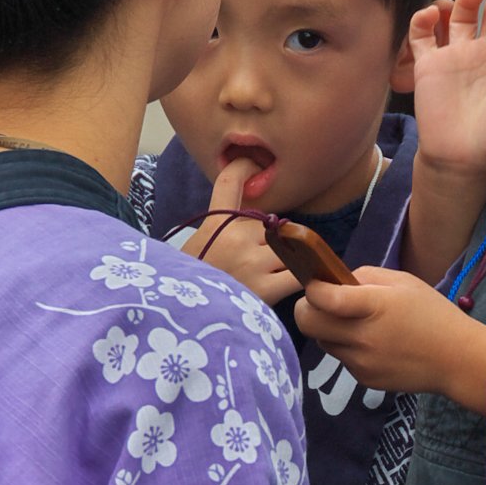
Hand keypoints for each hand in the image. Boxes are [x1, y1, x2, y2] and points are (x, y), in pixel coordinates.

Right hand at [180, 157, 299, 305]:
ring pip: (291, 248)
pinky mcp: (264, 289)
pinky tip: (297, 289)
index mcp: (214, 224)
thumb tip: (252, 220)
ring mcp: (251, 262)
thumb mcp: (196, 249)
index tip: (254, 164)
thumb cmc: (192, 286)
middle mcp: (234, 237)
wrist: (181, 320)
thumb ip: (220, 230)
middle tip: (267, 262)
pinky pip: (299, 275)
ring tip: (282, 278)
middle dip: (277, 240)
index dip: (244, 167)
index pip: (229, 181)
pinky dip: (304, 280)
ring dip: (293, 261)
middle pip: (274, 225)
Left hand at [295, 266, 485, 411]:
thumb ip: (366, 277)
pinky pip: (342, 359)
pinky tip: (374, 344)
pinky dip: (348, 348)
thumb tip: (336, 282)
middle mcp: (362, 337)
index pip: (323, 298)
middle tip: (321, 303)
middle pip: (307, 324)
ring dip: (328, 330)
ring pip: (322, 342)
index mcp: (374, 307)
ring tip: (356, 324)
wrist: (457, 360)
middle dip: (307, 310)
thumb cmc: (433, 314)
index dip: (312, 288)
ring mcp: (361, 362)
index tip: (317, 283)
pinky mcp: (363, 379)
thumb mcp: (403, 282)